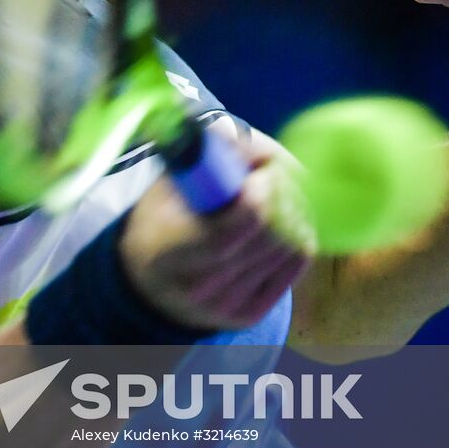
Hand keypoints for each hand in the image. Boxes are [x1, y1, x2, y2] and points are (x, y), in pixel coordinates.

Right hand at [119, 134, 309, 331]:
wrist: (149, 285)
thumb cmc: (161, 219)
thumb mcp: (168, 181)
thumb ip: (203, 154)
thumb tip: (240, 134)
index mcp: (169, 250)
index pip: (239, 223)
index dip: (264, 189)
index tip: (262, 168)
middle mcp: (199, 286)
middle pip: (272, 232)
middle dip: (286, 191)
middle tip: (278, 170)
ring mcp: (227, 305)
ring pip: (290, 245)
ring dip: (296, 209)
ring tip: (280, 189)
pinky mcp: (251, 313)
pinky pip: (296, 263)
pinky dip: (299, 232)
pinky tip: (286, 216)